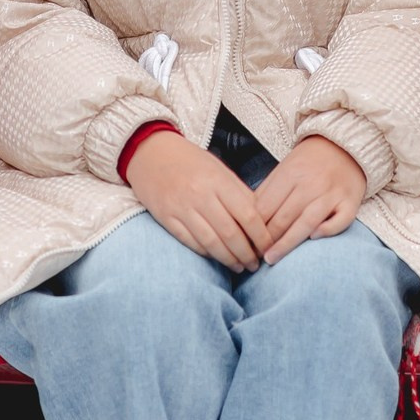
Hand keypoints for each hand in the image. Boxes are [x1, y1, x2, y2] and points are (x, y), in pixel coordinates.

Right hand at [125, 132, 272, 271]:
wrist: (150, 152)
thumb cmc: (190, 160)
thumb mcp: (219, 169)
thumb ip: (239, 192)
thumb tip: (261, 220)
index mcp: (218, 180)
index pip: (248, 215)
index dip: (262, 236)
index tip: (269, 246)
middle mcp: (200, 195)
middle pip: (230, 233)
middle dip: (247, 254)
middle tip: (256, 264)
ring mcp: (181, 208)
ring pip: (211, 243)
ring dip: (228, 259)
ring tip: (239, 267)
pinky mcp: (166, 218)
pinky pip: (191, 242)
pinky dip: (206, 253)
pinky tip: (216, 258)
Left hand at [255, 137, 365, 264]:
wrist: (344, 145)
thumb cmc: (309, 162)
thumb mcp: (285, 168)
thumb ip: (268, 191)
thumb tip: (248, 218)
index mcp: (290, 173)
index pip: (266, 206)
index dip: (252, 227)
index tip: (244, 242)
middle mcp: (310, 183)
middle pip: (283, 217)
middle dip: (266, 240)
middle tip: (253, 256)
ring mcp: (332, 193)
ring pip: (307, 222)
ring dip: (287, 243)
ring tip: (271, 259)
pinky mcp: (350, 201)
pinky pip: (340, 221)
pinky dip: (327, 230)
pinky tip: (313, 239)